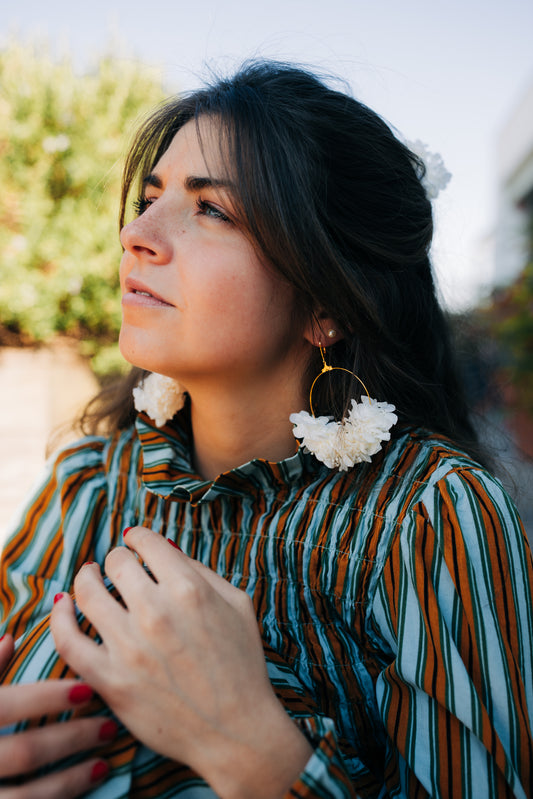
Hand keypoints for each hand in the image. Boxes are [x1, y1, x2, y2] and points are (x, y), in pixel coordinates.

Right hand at [0, 633, 112, 797]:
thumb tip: (9, 637)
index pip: (7, 706)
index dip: (46, 698)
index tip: (87, 689)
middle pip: (25, 752)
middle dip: (71, 739)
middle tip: (109, 727)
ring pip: (28, 795)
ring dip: (71, 779)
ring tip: (103, 764)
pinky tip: (84, 789)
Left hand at [51, 528, 311, 798]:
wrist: (236, 731)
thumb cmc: (241, 664)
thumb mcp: (237, 604)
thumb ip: (201, 570)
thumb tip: (165, 548)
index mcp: (189, 589)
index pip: (147, 542)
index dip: (138, 537)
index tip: (135, 541)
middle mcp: (156, 612)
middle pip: (116, 563)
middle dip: (117, 559)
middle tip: (119, 567)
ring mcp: (129, 647)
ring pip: (86, 593)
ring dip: (85, 579)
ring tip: (88, 578)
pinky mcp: (110, 680)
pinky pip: (68, 640)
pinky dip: (59, 616)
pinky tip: (63, 605)